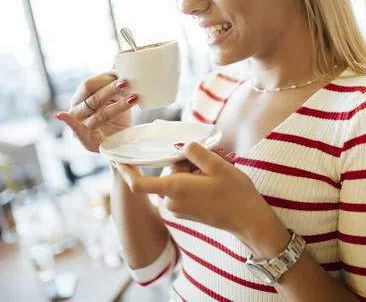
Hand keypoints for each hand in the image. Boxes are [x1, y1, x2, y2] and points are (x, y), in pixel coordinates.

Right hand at [55, 72, 138, 152]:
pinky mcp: (83, 138)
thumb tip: (119, 61)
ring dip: (118, 106)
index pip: (90, 84)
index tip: (123, 75)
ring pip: (99, 114)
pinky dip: (69, 123)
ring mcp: (79, 123)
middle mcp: (78, 108)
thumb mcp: (117, 97)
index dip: (106, 79)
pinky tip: (61, 115)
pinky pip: (76, 129)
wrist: (119, 141)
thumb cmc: (115, 116)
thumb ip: (114, 81)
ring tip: (134, 98)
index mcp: (82, 96)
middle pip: (94, 97)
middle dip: (111, 89)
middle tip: (126, 82)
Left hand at [112, 144, 270, 235]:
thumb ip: (194, 152)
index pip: (138, 184)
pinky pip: (182, 190)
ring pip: (176, 181)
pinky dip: (194, 182)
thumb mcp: (218, 165)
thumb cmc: (235, 192)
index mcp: (175, 189)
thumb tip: (179, 145)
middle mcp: (172, 202)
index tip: (117, 160)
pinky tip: (213, 183)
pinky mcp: (186, 213)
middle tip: (210, 161)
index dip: (126, 171)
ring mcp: (178, 210)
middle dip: (184, 163)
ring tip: (215, 174)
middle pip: (166, 173)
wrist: (249, 220)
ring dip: (192, 172)